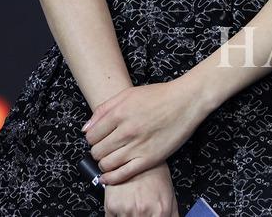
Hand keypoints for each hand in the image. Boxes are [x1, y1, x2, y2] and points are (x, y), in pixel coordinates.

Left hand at [84, 75, 207, 184]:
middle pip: (97, 151)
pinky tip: (109, 176)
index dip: (92, 139)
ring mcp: (138, 146)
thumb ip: (104, 109)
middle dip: (97, 152)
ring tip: (109, 159)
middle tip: (104, 149)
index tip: (98, 139)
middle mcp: (126, 130)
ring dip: (104, 164)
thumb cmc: (158, 95)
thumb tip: (86, 129)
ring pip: (107, 164)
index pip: (92, 136)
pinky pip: (123, 174)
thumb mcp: (128, 94)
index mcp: (119, 112)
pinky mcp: (149, 159)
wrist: (185, 101)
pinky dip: (111, 178)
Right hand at [103, 160, 178, 216]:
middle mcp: (142, 212)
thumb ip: (172, 215)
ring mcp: (126, 209)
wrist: (140, 152)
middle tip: (139, 207)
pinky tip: (121, 203)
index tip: (149, 216)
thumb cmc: (154, 173)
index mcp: (160, 212)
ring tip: (131, 203)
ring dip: (126, 215)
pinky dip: (115, 214)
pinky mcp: (111, 205)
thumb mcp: (170, 195)